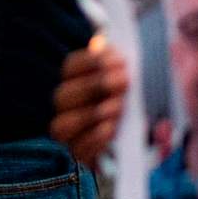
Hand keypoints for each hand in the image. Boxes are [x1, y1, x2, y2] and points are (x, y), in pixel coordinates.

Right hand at [50, 36, 129, 166]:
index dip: (92, 63)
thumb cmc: (127, 97)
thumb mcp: (123, 75)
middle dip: (94, 87)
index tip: (119, 61)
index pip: (70, 67)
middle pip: (64, 95)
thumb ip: (113, 60)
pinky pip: (77, 150)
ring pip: (63, 125)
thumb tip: (101, 44)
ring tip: (118, 106)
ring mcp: (66, 132)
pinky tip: (111, 128)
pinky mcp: (78, 154)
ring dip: (92, 115)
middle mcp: (61, 106)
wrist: (136, 135)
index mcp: (70, 80)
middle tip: (123, 81)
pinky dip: (95, 139)